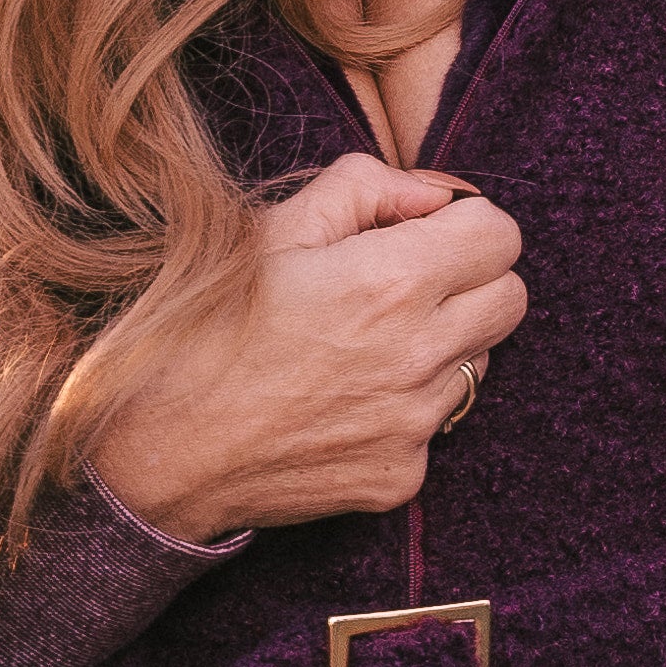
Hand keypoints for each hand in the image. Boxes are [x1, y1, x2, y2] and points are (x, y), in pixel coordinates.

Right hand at [87, 153, 527, 538]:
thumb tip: (430, 196)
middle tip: (407, 283)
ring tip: (359, 347)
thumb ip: (364, 189)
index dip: (468, 225)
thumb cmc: (199, 331)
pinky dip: (403, 409)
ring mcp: (414, 424)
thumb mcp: (268, 231)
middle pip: (511, 299)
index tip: (428, 233)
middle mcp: (419, 355)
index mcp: (392, 281)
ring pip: (478, 365)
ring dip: (440, 346)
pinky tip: (339, 402)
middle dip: (472, 280)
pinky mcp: (399, 477)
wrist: (155, 455)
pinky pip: (435, 427)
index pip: (502, 236)